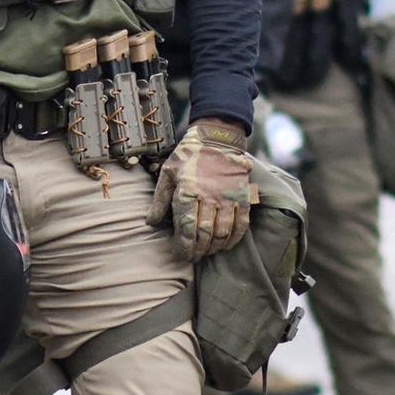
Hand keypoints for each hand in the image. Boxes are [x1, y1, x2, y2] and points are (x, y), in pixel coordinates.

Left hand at [147, 118, 258, 259]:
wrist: (217, 137)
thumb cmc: (188, 156)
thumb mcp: (168, 173)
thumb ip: (159, 200)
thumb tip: (151, 223)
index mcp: (188, 191)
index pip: (187, 229)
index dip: (184, 246)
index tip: (181, 254)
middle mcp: (209, 196)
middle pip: (204, 234)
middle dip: (197, 250)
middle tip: (192, 257)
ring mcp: (228, 196)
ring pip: (223, 232)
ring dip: (214, 247)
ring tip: (206, 252)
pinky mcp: (242, 195)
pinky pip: (241, 224)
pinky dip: (234, 238)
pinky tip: (225, 245)